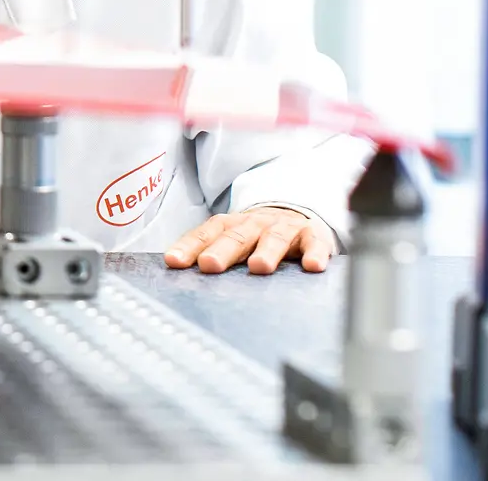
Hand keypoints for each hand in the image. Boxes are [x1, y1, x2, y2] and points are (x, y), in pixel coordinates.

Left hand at [164, 207, 332, 274]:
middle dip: (223, 250)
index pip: (206, 234)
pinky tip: (312, 266)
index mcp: (231, 225)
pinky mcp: (313, 235)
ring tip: (259, 267)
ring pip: (274, 237)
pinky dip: (314, 253)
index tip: (174, 262)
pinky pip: (314, 243)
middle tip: (210, 264)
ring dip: (266, 251)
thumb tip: (176, 271)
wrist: (295, 217)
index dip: (189, 247)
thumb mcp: (232, 241)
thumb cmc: (256, 236)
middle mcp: (255, 224)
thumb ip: (210, 253)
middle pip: (237, 236)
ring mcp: (284, 228)